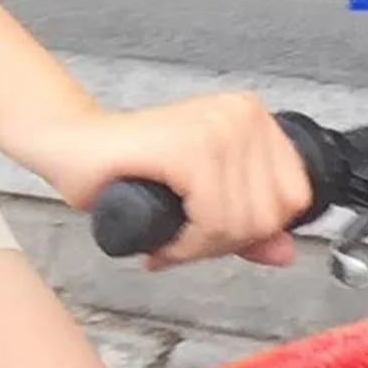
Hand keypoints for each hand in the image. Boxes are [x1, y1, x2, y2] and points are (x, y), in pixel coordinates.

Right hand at [37, 90, 310, 266]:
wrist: (72, 149)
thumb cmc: (130, 171)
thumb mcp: (204, 204)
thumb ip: (249, 227)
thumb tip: (286, 253)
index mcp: (254, 118)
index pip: (294, 197)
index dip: (255, 231)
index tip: (213, 232)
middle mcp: (242, 114)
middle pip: (270, 215)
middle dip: (225, 243)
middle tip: (186, 239)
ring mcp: (219, 126)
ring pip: (242, 222)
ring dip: (201, 246)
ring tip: (172, 237)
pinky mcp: (190, 146)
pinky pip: (212, 219)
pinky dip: (187, 244)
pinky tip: (164, 238)